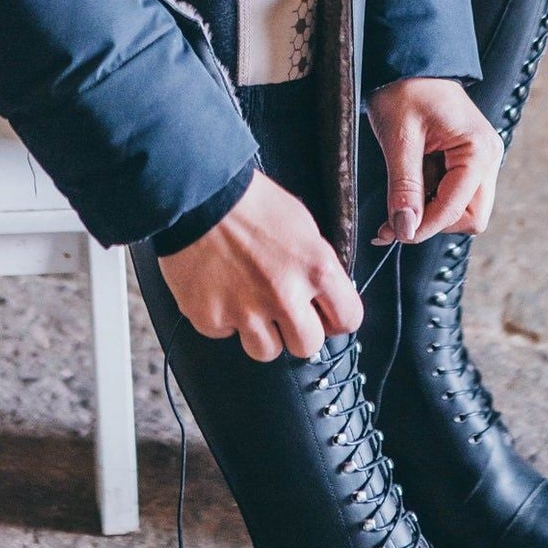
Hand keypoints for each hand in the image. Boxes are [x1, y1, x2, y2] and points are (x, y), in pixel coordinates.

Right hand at [157, 168, 363, 361]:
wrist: (199, 195)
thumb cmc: (252, 202)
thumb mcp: (302, 225)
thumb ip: (317, 265)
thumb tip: (325, 293)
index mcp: (316, 269)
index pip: (348, 319)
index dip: (337, 318)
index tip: (326, 315)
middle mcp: (285, 296)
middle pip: (308, 346)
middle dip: (299, 331)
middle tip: (285, 311)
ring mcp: (246, 312)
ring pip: (267, 351)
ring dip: (262, 333)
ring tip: (251, 303)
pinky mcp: (210, 319)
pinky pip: (226, 335)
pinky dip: (225, 319)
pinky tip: (221, 290)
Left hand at [365, 77, 503, 246]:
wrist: (410, 61)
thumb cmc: (406, 89)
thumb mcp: (399, 138)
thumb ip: (405, 187)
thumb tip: (405, 229)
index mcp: (478, 150)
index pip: (456, 210)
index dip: (423, 226)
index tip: (391, 233)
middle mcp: (488, 158)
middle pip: (470, 218)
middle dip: (433, 223)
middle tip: (396, 219)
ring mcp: (481, 160)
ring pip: (463, 211)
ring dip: (429, 214)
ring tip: (397, 203)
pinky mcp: (468, 161)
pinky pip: (454, 195)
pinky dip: (429, 202)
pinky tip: (405, 196)